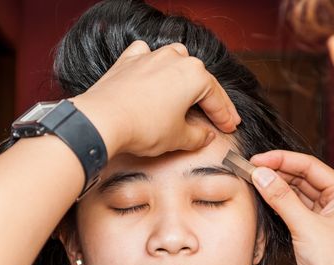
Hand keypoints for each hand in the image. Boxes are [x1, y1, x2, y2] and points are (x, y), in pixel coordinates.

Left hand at [70, 40, 240, 157]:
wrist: (103, 120)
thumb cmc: (142, 127)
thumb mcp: (178, 138)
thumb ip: (198, 136)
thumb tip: (206, 135)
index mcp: (194, 75)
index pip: (216, 99)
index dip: (225, 116)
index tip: (230, 126)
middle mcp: (174, 58)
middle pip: (198, 79)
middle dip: (209, 98)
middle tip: (218, 116)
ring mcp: (149, 57)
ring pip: (174, 61)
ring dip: (183, 76)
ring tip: (187, 91)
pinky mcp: (128, 61)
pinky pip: (145, 56)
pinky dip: (151, 64)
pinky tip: (152, 71)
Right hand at [250, 150, 333, 264]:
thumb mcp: (306, 227)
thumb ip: (282, 198)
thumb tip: (261, 174)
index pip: (309, 166)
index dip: (282, 160)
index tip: (257, 160)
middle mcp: (332, 202)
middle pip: (300, 177)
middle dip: (275, 171)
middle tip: (249, 169)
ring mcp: (319, 217)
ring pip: (293, 193)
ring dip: (274, 187)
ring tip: (252, 181)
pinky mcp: (307, 231)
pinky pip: (289, 209)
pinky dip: (275, 203)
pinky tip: (261, 199)